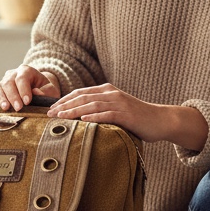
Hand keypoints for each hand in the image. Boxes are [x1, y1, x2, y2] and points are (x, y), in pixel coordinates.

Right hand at [0, 65, 60, 110]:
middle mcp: (13, 74)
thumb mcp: (51, 90)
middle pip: (8, 82)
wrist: (39, 89)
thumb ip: (46, 92)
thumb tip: (35, 93)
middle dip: (13, 96)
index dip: (24, 89)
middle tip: (18, 108)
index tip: (27, 102)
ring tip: (6, 108)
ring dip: (1, 98)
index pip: (22, 77)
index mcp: (27, 71)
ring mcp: (4, 81)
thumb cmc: (46, 90)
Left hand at [48, 84, 207, 149]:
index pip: (80, 93)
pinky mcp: (126, 114)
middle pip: (82, 97)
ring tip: (60, 117)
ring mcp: (119, 103)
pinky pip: (107, 114)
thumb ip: (100, 110)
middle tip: (49, 114)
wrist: (160, 120)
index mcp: (107, 91)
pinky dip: (94, 116)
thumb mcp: (116, 110)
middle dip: (64, 105)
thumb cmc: (137, 118)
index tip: (51, 109)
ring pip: (91, 104)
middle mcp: (111, 94)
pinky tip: (83, 120)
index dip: (64, 100)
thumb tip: (79, 119)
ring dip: (74, 110)